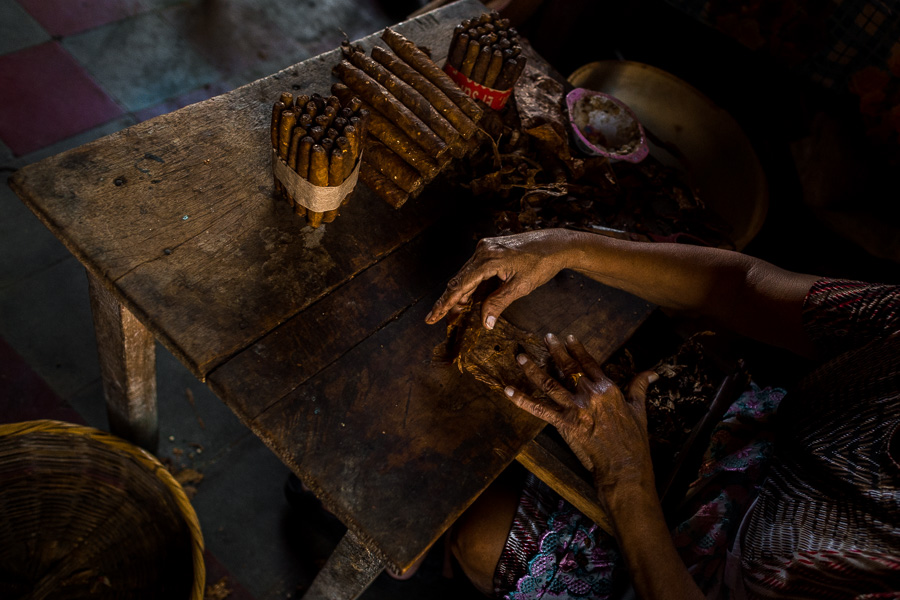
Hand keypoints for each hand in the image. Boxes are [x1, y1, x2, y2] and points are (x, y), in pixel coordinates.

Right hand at [424, 229, 580, 328]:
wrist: (555, 244)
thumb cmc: (541, 263)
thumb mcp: (520, 287)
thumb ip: (498, 303)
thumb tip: (484, 323)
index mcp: (488, 259)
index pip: (460, 285)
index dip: (445, 304)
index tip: (432, 317)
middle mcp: (483, 250)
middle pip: (459, 280)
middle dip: (448, 302)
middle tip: (436, 320)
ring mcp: (486, 248)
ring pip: (466, 276)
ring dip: (460, 296)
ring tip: (451, 315)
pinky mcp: (490, 250)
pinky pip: (474, 271)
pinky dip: (470, 286)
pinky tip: (467, 300)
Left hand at [505, 333, 657, 499]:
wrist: (624, 466)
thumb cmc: (634, 441)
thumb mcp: (639, 410)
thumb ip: (639, 387)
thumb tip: (652, 372)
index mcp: (607, 389)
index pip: (589, 363)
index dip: (577, 349)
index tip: (568, 338)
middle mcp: (589, 394)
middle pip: (567, 368)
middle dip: (555, 351)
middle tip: (545, 337)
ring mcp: (575, 408)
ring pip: (549, 383)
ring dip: (533, 369)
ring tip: (521, 357)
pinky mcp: (563, 423)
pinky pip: (538, 408)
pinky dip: (520, 399)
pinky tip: (507, 390)